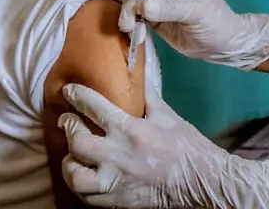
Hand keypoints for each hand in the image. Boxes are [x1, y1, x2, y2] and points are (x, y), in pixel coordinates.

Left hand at [59, 82, 268, 208]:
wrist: (200, 180)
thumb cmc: (186, 144)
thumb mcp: (167, 114)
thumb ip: (147, 96)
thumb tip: (138, 72)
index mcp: (131, 130)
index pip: (95, 107)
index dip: (77, 96)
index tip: (69, 91)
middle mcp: (119, 156)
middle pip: (78, 142)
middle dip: (68, 128)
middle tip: (68, 121)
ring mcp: (116, 181)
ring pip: (75, 175)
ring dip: (70, 163)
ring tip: (73, 156)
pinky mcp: (117, 201)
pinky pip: (87, 197)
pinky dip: (81, 186)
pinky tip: (85, 175)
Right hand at [120, 0, 268, 69]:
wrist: (217, 44)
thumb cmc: (214, 19)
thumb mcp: (195, 11)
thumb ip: (169, 8)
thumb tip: (143, 6)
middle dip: (134, 0)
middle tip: (131, 20)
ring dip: (128, 13)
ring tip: (129, 29)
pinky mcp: (152, 14)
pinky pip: (134, 13)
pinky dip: (131, 23)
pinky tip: (135, 35)